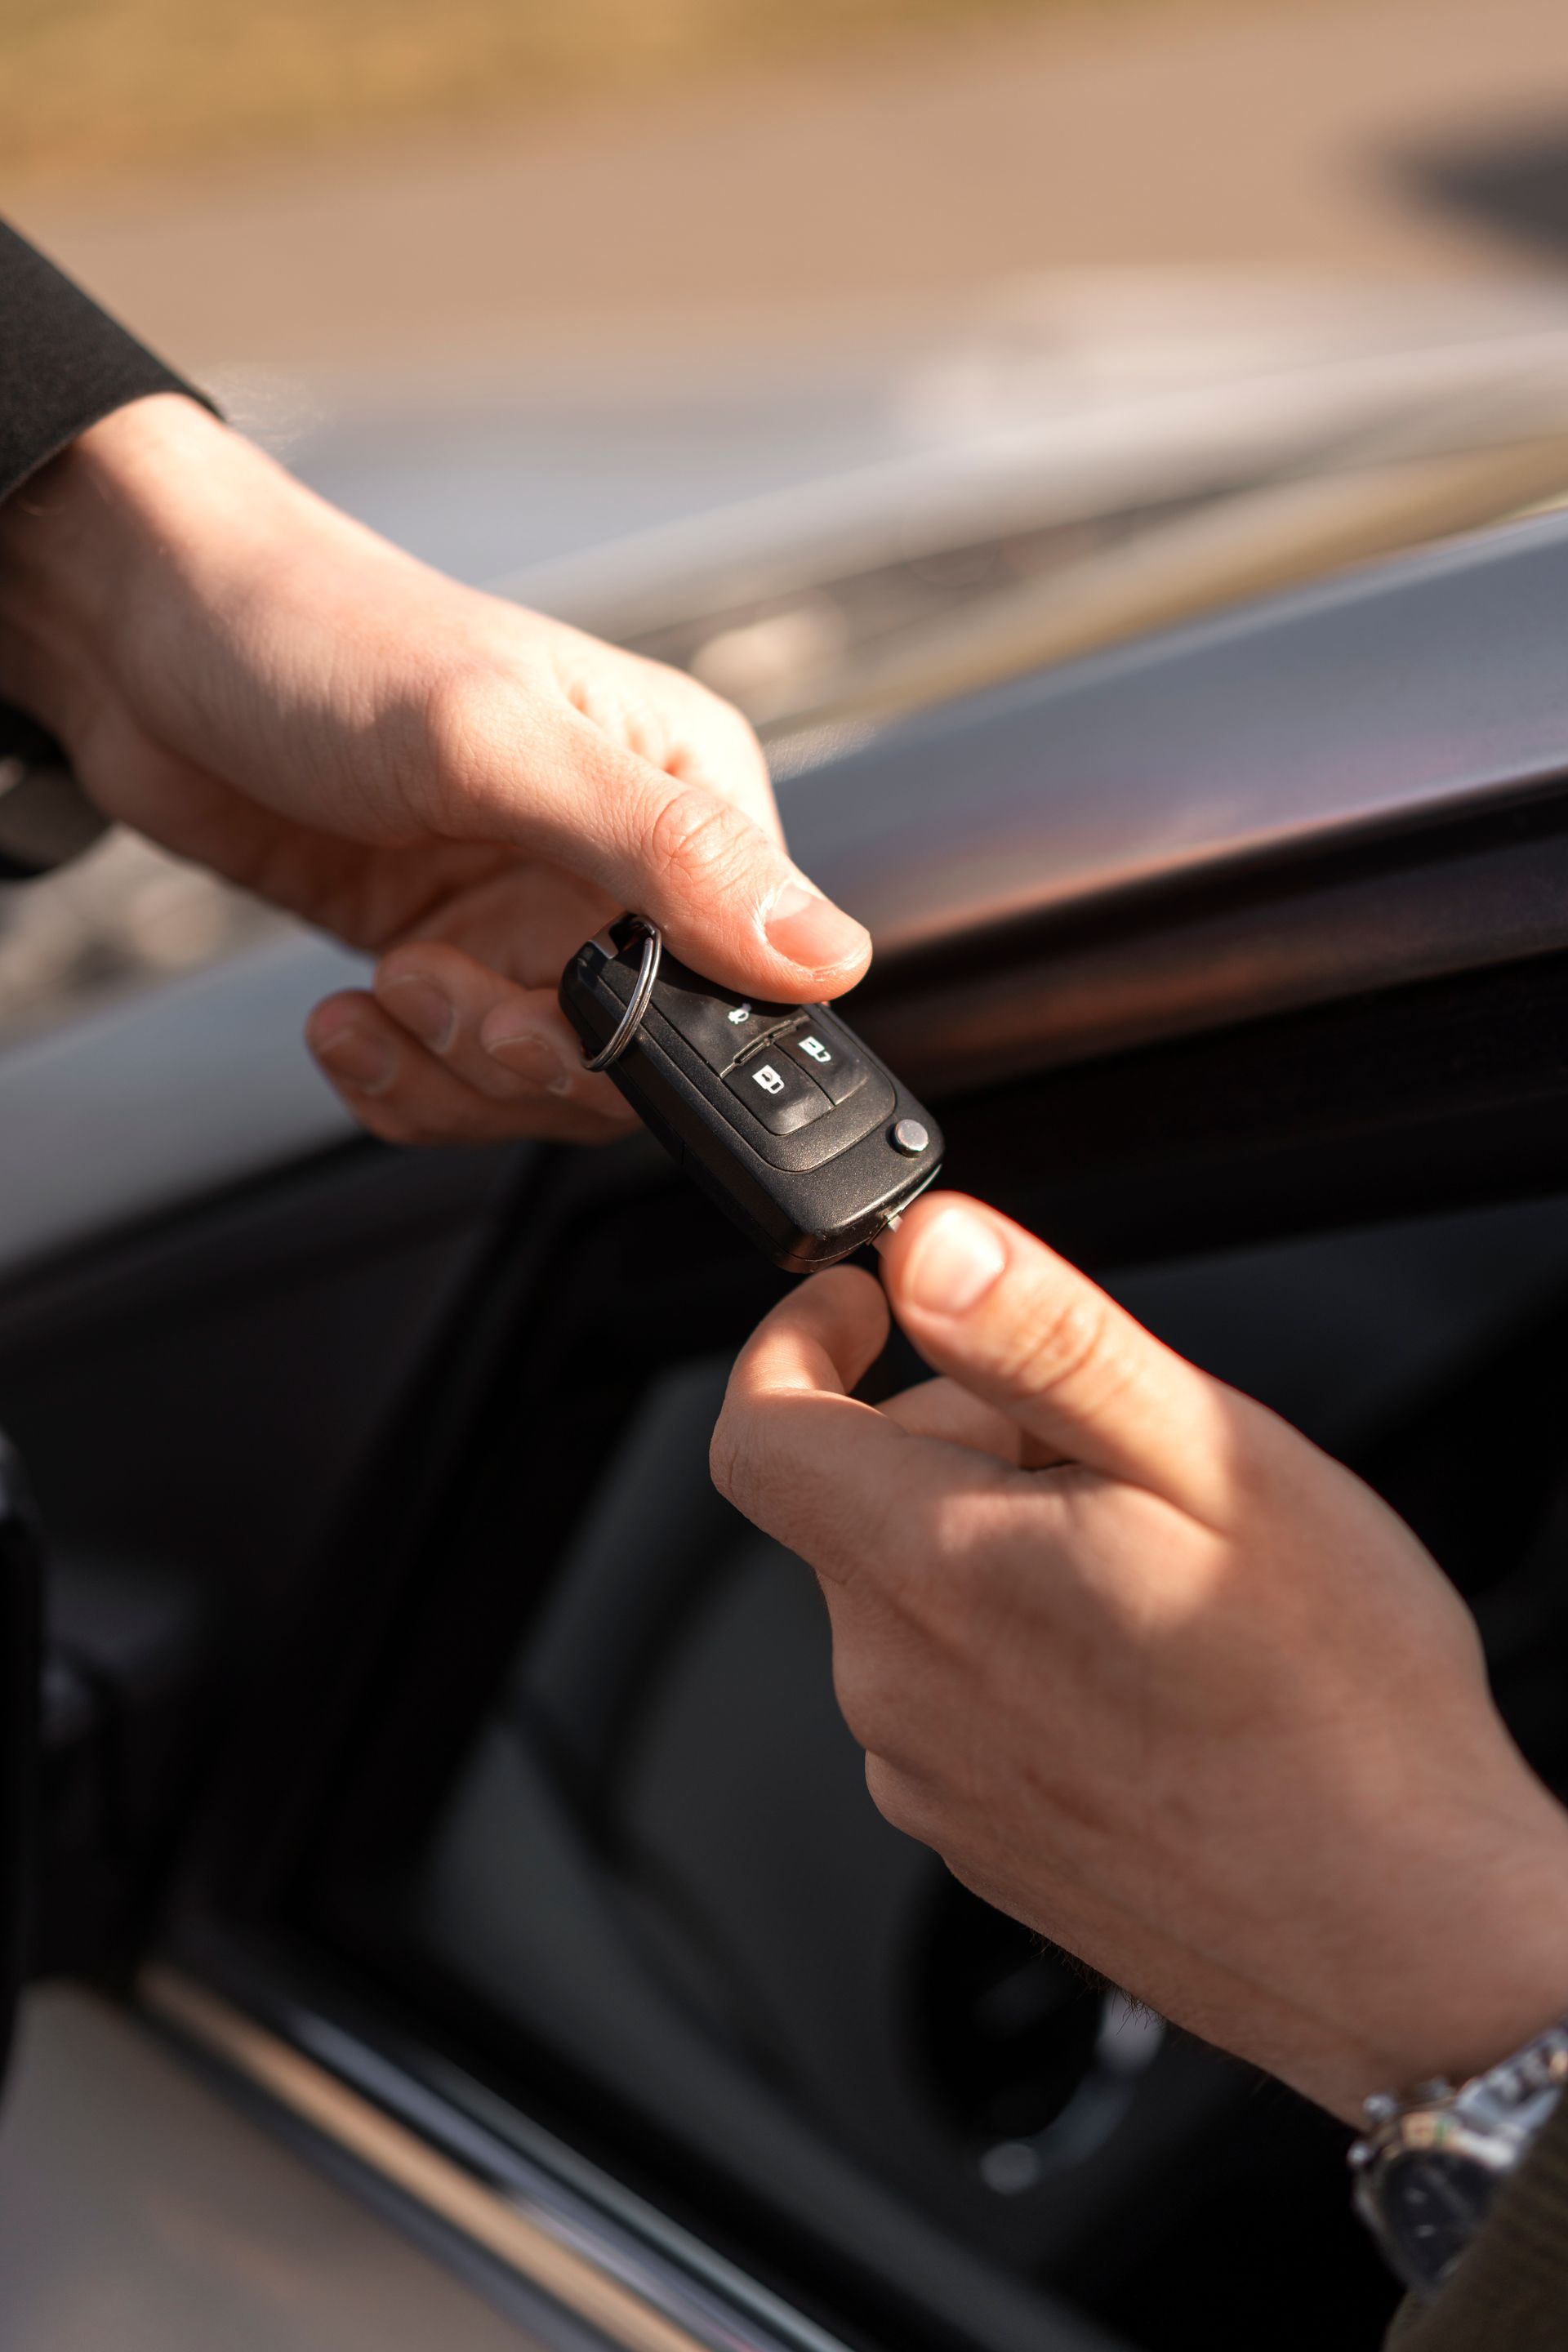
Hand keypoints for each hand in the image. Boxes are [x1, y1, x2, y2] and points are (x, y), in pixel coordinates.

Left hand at [0, 394, 869, 1143]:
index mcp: (684, 794)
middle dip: (527, 1059)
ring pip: (544, 1087)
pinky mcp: (447, 957)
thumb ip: (668, 853)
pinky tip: (347, 1017)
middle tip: (437, 986)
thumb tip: (825, 953)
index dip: (658, 1036)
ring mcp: (527, 920)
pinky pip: (459, 1079)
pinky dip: (400, 1082)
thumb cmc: (317, 637)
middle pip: (639, 1061)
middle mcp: (621, 868)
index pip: (743, 982)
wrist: (140, 639)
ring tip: (384, 984)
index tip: (560, 1024)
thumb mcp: (499, 742)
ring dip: (449, 1072)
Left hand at [714, 1191, 1567, 2120]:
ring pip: (918, 1596)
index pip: (758, 1429)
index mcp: (932, 1572)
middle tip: (1115, 1453)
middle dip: (962, 1434)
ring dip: (1000, 1544)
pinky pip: (958, 1694)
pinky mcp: (982, 1839)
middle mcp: (898, 1687)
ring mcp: (934, 1778)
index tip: (869, 1299)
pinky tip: (1150, 1669)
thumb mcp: (1206, 1461)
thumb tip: (930, 1247)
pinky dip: (1023, 1645)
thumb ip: (1043, 1338)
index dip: (799, 1335)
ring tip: (1159, 1571)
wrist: (1409, 1943)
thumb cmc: (1336, 1706)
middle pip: (859, 1501)